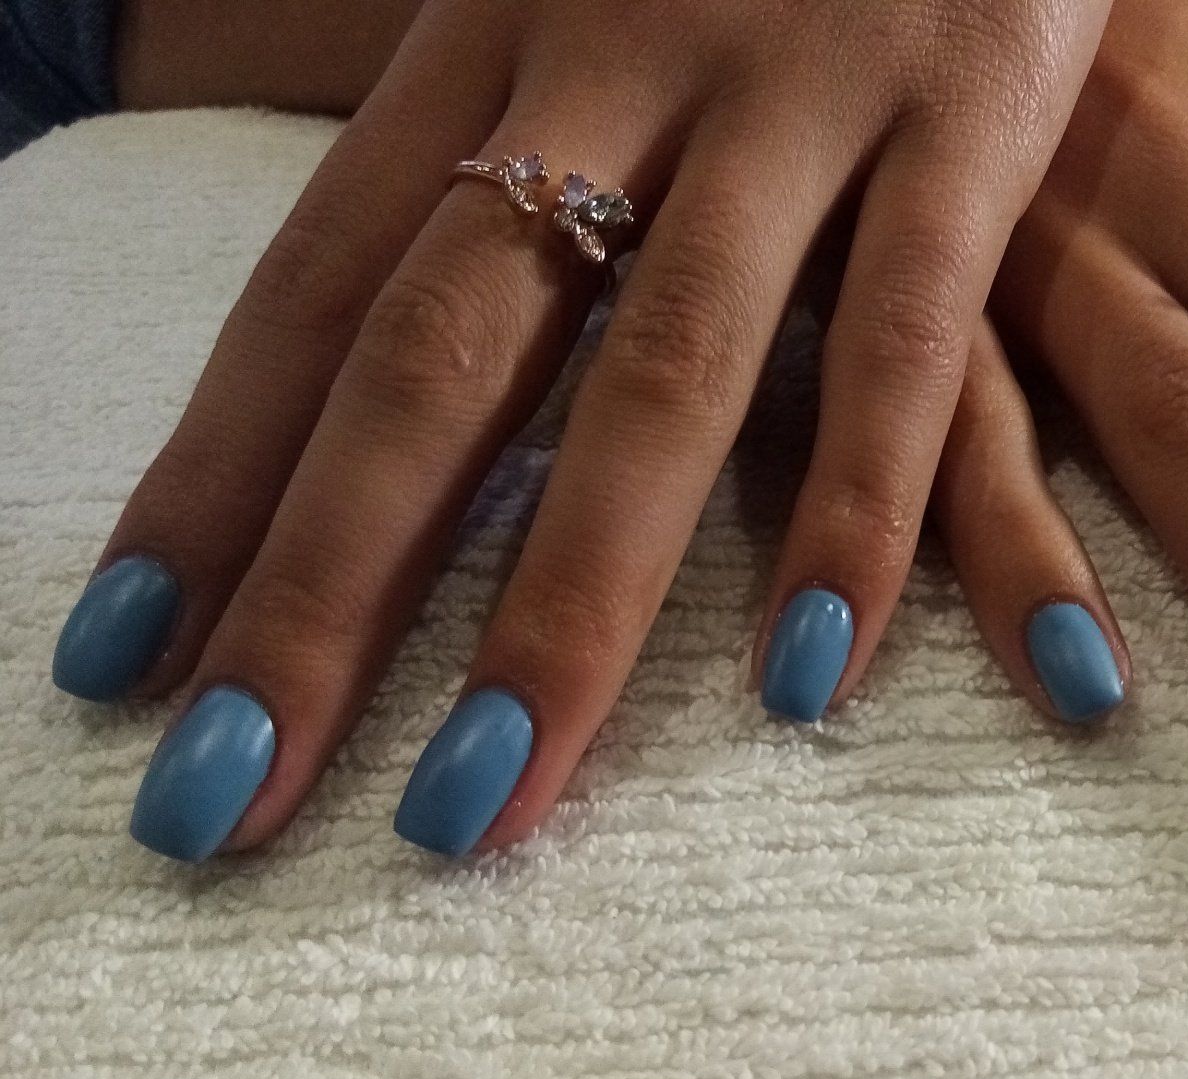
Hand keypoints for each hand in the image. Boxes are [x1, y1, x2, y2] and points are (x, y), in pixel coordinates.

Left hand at [54, 0, 1113, 860]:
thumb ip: (514, 149)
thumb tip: (393, 359)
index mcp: (492, 33)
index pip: (317, 293)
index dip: (217, 486)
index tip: (125, 669)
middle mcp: (615, 61)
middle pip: (442, 361)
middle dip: (324, 591)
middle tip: (225, 799)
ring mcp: (797, 88)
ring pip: (658, 376)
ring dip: (563, 604)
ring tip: (476, 801)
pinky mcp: (971, 106)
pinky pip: (901, 336)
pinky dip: (855, 506)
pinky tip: (803, 676)